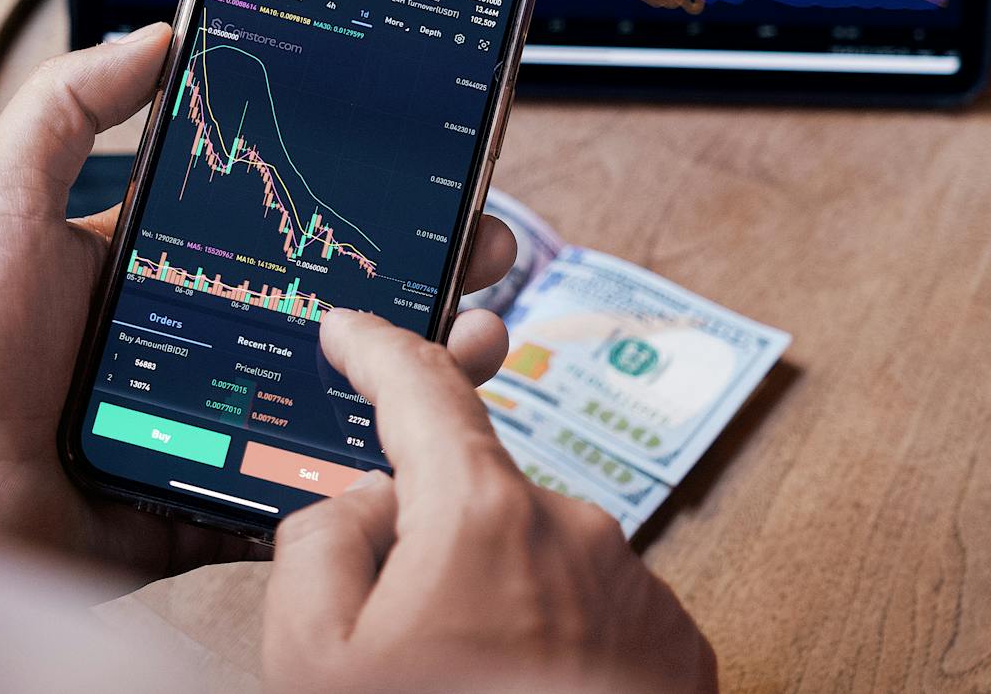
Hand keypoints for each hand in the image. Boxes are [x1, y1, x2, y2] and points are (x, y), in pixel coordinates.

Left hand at [0, 25, 518, 579]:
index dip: (361, 209)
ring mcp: (204, 435)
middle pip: (333, 315)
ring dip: (419, 377)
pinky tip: (420, 450)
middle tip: (487, 258)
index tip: (429, 180)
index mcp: (163, 275)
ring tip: (482, 341)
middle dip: (422, 284)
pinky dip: (360, 481)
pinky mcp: (199, 510)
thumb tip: (158, 30)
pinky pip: (293, 501)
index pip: (285, 231)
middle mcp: (195, 350)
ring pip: (336, 407)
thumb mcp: (8, 186)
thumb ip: (73, 102)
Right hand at [262, 309, 717, 693]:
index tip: (353, 331)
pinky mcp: (677, 647)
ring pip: (533, 562)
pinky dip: (554, 644)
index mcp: (482, 514)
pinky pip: (593, 612)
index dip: (375, 349)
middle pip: (472, 498)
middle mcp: (575, 530)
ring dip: (496, 604)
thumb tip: (365, 505)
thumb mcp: (312, 659)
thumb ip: (319, 542)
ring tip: (466, 686)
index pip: (420, 388)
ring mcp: (636, 589)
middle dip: (428, 545)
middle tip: (395, 641)